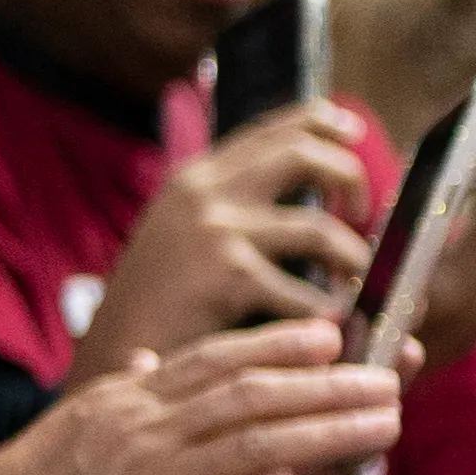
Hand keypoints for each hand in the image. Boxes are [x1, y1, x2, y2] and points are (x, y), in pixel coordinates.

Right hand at [0, 320, 401, 474]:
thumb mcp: (75, 422)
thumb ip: (127, 389)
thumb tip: (157, 357)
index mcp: (129, 400)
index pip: (215, 359)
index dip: (279, 345)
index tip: (332, 334)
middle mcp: (147, 432)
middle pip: (252, 395)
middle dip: (326, 385)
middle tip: (389, 377)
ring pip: (257, 445)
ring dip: (328, 433)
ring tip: (386, 424)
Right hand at [75, 105, 377, 367]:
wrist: (113, 352)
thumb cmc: (162, 302)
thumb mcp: (186, 234)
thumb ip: (234, 206)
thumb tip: (314, 194)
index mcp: (198, 178)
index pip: (273, 129)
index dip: (322, 123)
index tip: (353, 132)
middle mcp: (205, 193)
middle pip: (305, 154)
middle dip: (353, 180)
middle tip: (362, 217)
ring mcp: (214, 231)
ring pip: (321, 230)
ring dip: (352, 260)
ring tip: (350, 284)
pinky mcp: (227, 277)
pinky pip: (308, 293)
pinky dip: (327, 315)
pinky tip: (327, 331)